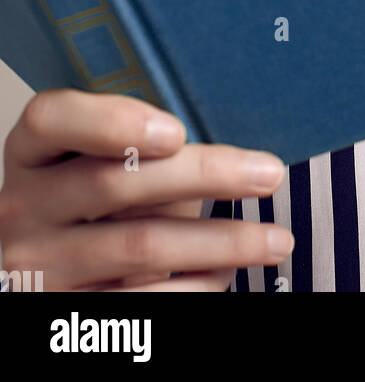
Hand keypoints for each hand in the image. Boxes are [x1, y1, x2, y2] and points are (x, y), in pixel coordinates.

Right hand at [0, 88, 292, 291]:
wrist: (50, 270)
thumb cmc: (91, 197)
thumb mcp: (101, 161)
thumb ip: (144, 148)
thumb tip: (231, 150)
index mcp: (32, 151)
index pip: (51, 119)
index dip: (110, 122)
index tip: (176, 131)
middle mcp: (24, 206)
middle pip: (113, 183)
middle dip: (203, 176)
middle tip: (266, 174)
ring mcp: (39, 263)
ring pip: (141, 246)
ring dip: (221, 242)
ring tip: (274, 238)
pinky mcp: (65, 311)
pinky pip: (142, 300)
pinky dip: (195, 286)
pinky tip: (227, 274)